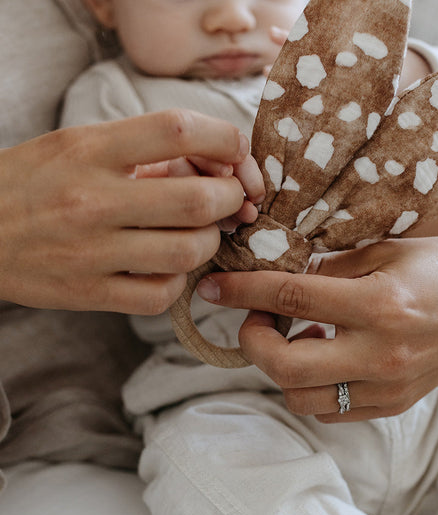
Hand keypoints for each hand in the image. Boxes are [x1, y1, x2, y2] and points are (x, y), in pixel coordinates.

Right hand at [0, 110, 263, 313]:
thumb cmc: (34, 181)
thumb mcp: (79, 146)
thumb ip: (145, 153)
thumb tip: (214, 166)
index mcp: (90, 150)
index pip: (178, 130)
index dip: (225, 139)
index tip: (236, 150)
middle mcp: (92, 200)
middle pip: (198, 200)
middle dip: (230, 198)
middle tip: (227, 198)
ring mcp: (90, 252)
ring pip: (188, 250)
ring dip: (209, 241)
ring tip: (198, 233)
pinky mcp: (89, 293)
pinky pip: (162, 294)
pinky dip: (179, 280)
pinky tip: (168, 267)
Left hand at [197, 190, 437, 421]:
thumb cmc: (432, 264)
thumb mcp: (379, 252)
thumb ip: (325, 271)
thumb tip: (271, 281)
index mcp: (381, 304)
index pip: (290, 297)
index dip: (242, 290)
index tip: (211, 286)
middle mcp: (383, 354)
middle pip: (284, 365)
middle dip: (251, 340)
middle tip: (255, 316)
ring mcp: (388, 387)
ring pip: (299, 396)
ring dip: (280, 364)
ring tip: (293, 333)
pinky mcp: (391, 405)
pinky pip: (327, 409)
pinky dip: (308, 384)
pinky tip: (320, 354)